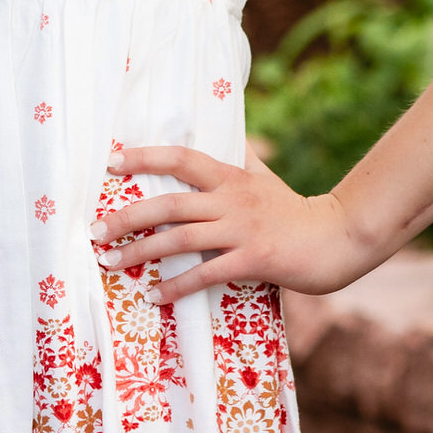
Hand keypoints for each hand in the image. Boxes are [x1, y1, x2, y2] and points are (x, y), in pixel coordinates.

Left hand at [92, 144, 384, 303]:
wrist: (337, 237)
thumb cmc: (294, 210)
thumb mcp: (264, 178)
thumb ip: (241, 159)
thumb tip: (226, 136)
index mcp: (231, 177)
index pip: (181, 159)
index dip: (145, 157)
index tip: (111, 162)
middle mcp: (232, 199)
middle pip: (169, 204)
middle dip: (127, 216)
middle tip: (95, 229)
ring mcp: (242, 229)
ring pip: (180, 239)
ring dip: (141, 252)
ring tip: (111, 262)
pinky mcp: (253, 259)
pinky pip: (207, 273)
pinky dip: (178, 285)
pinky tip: (156, 295)